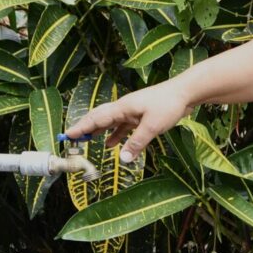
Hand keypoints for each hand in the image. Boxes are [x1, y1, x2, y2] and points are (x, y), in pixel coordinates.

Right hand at [61, 80, 193, 162]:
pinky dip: (115, 135)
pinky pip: (123, 126)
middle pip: (99, 118)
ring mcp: (132, 111)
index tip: (68, 135)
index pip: (97, 118)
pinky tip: (112, 145)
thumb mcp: (152, 127)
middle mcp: (124, 108)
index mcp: (122, 107)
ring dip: (98, 131)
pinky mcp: (141, 115)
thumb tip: (122, 159)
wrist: (184, 93)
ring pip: (110, 122)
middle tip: (72, 138)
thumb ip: (136, 143)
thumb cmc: (168, 105)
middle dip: (85, 127)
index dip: (82, 127)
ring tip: (87, 142)